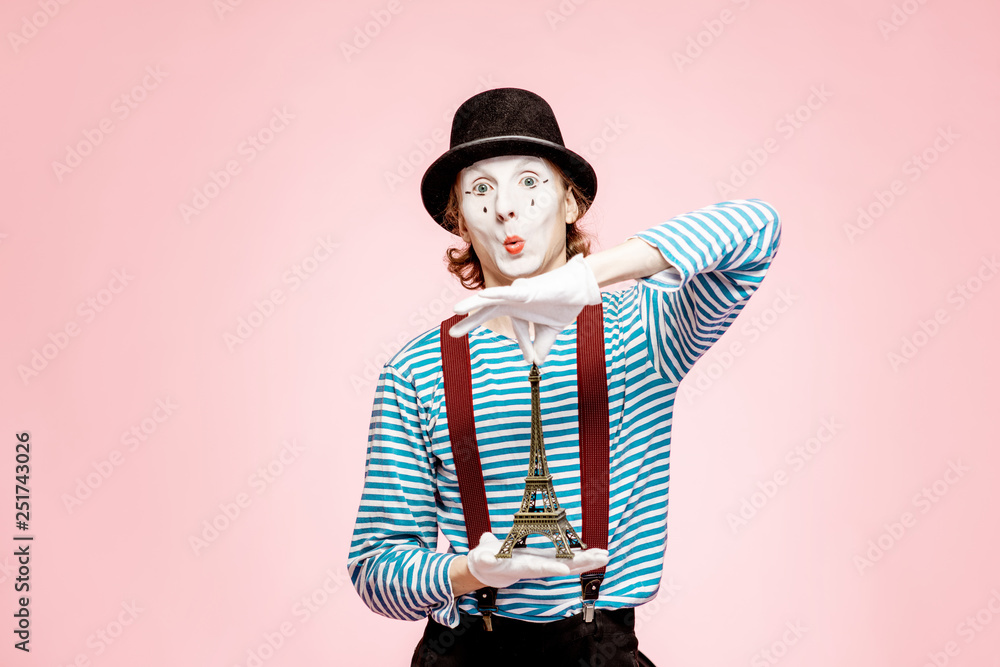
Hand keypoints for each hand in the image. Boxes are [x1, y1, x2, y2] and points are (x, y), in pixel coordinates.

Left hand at [448, 254, 601, 364]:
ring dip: (472, 303)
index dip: (524, 346)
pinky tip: (482, 296)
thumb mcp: (550, 331)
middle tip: (451, 334)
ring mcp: (518, 294)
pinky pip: (508, 292)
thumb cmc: (563, 303)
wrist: (580, 289)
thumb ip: (541, 346)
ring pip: (491, 299)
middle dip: (470, 322)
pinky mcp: (526, 290)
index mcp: (520, 311)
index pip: (516, 331)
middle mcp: (514, 301)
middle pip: (487, 312)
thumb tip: (536, 364)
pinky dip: (495, 294)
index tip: (531, 358)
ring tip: (455, 309)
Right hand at [466, 532, 609, 588]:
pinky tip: (595, 554)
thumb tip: (484, 556)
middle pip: (563, 566)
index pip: (539, 567)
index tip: (565, 570)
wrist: (490, 570)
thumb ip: (485, 557)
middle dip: (582, 563)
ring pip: (569, 563)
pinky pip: (566, 558)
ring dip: (587, 560)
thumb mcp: (483, 558)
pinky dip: (581, 557)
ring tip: (605, 555)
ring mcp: (543, 563)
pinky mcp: (545, 558)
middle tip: (602, 557)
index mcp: (522, 566)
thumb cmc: (485, 561)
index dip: (551, 568)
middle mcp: (537, 567)